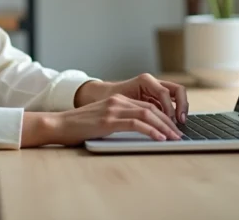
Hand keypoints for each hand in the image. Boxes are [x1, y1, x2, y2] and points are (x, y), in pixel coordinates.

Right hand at [22, 94, 182, 146]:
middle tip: (179, 135)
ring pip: (148, 114)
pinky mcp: (109, 120)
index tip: (173, 129)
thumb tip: (141, 132)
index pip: (149, 106)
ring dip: (164, 127)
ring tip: (174, 138)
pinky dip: (151, 131)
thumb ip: (120, 122)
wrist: (59, 124)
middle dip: (169, 122)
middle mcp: (119, 101)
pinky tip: (159, 138)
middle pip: (152, 108)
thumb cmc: (80, 127)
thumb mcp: (104, 120)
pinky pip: (136, 123)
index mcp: (119, 100)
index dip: (164, 117)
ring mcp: (114, 109)